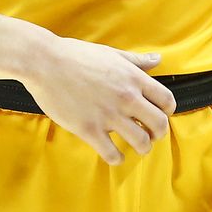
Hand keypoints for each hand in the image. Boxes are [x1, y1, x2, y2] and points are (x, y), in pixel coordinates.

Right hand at [18, 37, 176, 164]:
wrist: (44, 62)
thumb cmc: (75, 55)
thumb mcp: (110, 53)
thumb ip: (136, 60)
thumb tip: (157, 59)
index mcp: (132, 78)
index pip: (166, 100)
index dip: (167, 111)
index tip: (161, 115)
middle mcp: (126, 97)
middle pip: (159, 124)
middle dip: (159, 133)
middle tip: (152, 136)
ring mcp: (108, 115)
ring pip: (141, 142)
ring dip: (142, 148)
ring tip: (137, 147)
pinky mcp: (89, 129)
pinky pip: (112, 153)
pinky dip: (118, 158)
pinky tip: (115, 155)